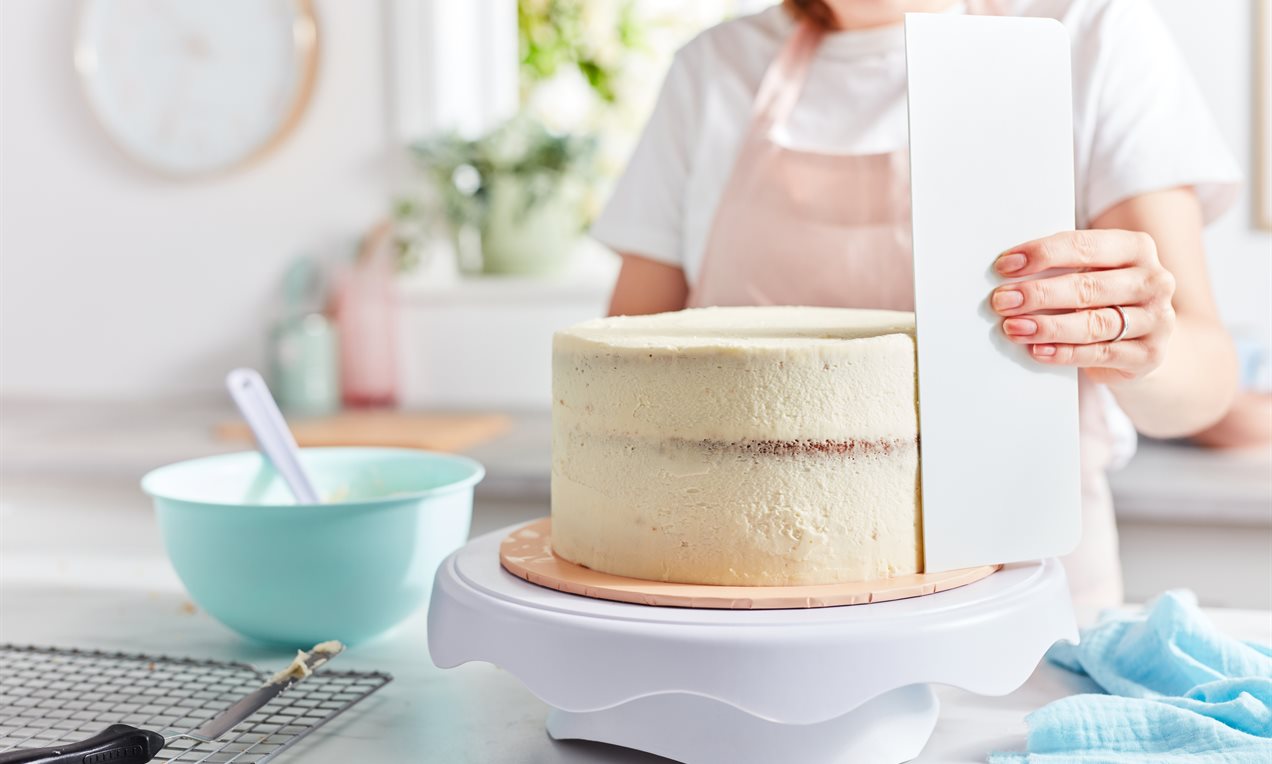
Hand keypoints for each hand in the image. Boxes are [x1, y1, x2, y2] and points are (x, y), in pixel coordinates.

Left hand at [990, 229, 1176, 385]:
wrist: (1147, 339)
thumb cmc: (1107, 297)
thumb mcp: (1093, 272)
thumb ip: (1063, 267)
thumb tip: (1010, 270)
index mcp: (1136, 248)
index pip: (1085, 246)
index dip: (1043, 254)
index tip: (1005, 265)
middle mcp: (1153, 281)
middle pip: (1088, 286)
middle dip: (1039, 294)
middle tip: (1003, 300)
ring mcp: (1156, 319)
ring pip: (1094, 323)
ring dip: (1047, 326)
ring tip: (1013, 327)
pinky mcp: (1149, 354)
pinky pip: (1100, 354)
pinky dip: (1065, 353)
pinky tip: (1038, 350)